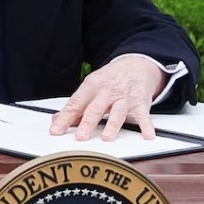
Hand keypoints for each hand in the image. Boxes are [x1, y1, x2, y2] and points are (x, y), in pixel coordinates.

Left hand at [49, 56, 165, 140]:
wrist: (135, 65)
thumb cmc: (110, 80)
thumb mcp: (91, 87)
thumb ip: (76, 105)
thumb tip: (56, 120)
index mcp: (92, 87)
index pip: (76, 104)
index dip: (65, 118)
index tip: (56, 130)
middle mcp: (108, 92)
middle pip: (96, 108)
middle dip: (88, 123)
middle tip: (81, 137)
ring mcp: (125, 98)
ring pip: (118, 112)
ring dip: (112, 125)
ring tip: (106, 138)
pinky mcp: (140, 104)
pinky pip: (144, 116)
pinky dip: (146, 126)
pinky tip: (147, 135)